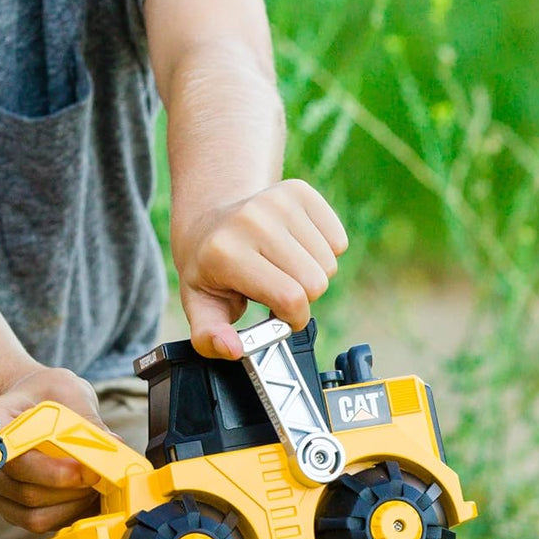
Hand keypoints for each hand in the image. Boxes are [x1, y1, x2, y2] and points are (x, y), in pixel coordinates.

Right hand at [0, 366, 107, 533]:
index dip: (50, 471)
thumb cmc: (46, 393)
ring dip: (71, 505)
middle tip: (100, 477)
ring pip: (33, 514)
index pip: (13, 457)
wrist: (31, 400)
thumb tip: (113, 447)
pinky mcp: (11, 506)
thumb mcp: (67, 392)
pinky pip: (38, 522)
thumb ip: (87, 420)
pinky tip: (85, 496)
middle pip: (26, 490)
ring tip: (95, 486)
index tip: (84, 470)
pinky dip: (66, 514)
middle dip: (71, 490)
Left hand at [174, 178, 347, 359]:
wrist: (210, 219)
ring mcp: (276, 200)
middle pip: (315, 282)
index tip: (277, 316)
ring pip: (329, 263)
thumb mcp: (200, 306)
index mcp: (225, 252)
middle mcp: (251, 219)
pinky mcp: (298, 190)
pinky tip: (294, 247)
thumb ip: (211, 338)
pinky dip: (323, 251)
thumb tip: (233, 348)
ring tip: (282, 267)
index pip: (290, 298)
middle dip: (301, 298)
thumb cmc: (209, 269)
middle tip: (276, 288)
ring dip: (312, 274)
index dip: (292, 318)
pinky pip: (338, 239)